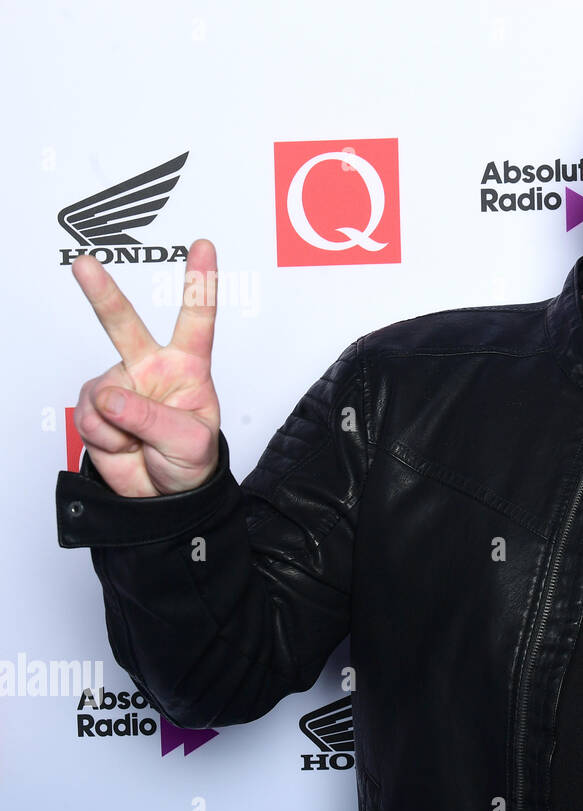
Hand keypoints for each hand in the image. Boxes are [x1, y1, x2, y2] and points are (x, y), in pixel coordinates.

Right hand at [71, 239, 221, 497]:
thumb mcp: (189, 441)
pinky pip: (88, 414)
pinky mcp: (96, 406)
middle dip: (101, 294)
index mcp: (188, 367)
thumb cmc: (191, 461)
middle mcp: (151, 368)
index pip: (197, 319)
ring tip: (140, 440)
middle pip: (124, 325)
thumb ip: (151, 416)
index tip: (204, 247)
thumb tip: (109, 395)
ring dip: (118, 422)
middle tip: (84, 265)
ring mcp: (121, 385)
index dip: (200, 283)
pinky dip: (102, 434)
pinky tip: (121, 442)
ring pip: (103, 390)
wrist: (164, 496)